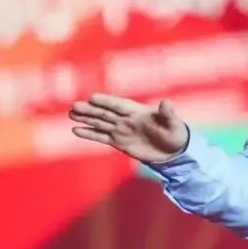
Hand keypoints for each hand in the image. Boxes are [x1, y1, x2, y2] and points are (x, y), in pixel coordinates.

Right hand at [69, 93, 188, 163]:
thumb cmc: (176, 133)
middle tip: (74, 105)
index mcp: (139, 111)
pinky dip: (89, 134)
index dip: (107, 101)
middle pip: (106, 113)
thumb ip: (168, 114)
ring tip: (71, 114)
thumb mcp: (174, 124)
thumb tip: (166, 102)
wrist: (174, 151)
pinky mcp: (119, 142)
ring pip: (100, 123)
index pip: (120, 105)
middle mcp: (127, 119)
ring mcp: (122, 130)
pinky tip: (76, 130)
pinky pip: (101, 137)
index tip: (93, 98)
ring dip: (86, 118)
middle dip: (90, 110)